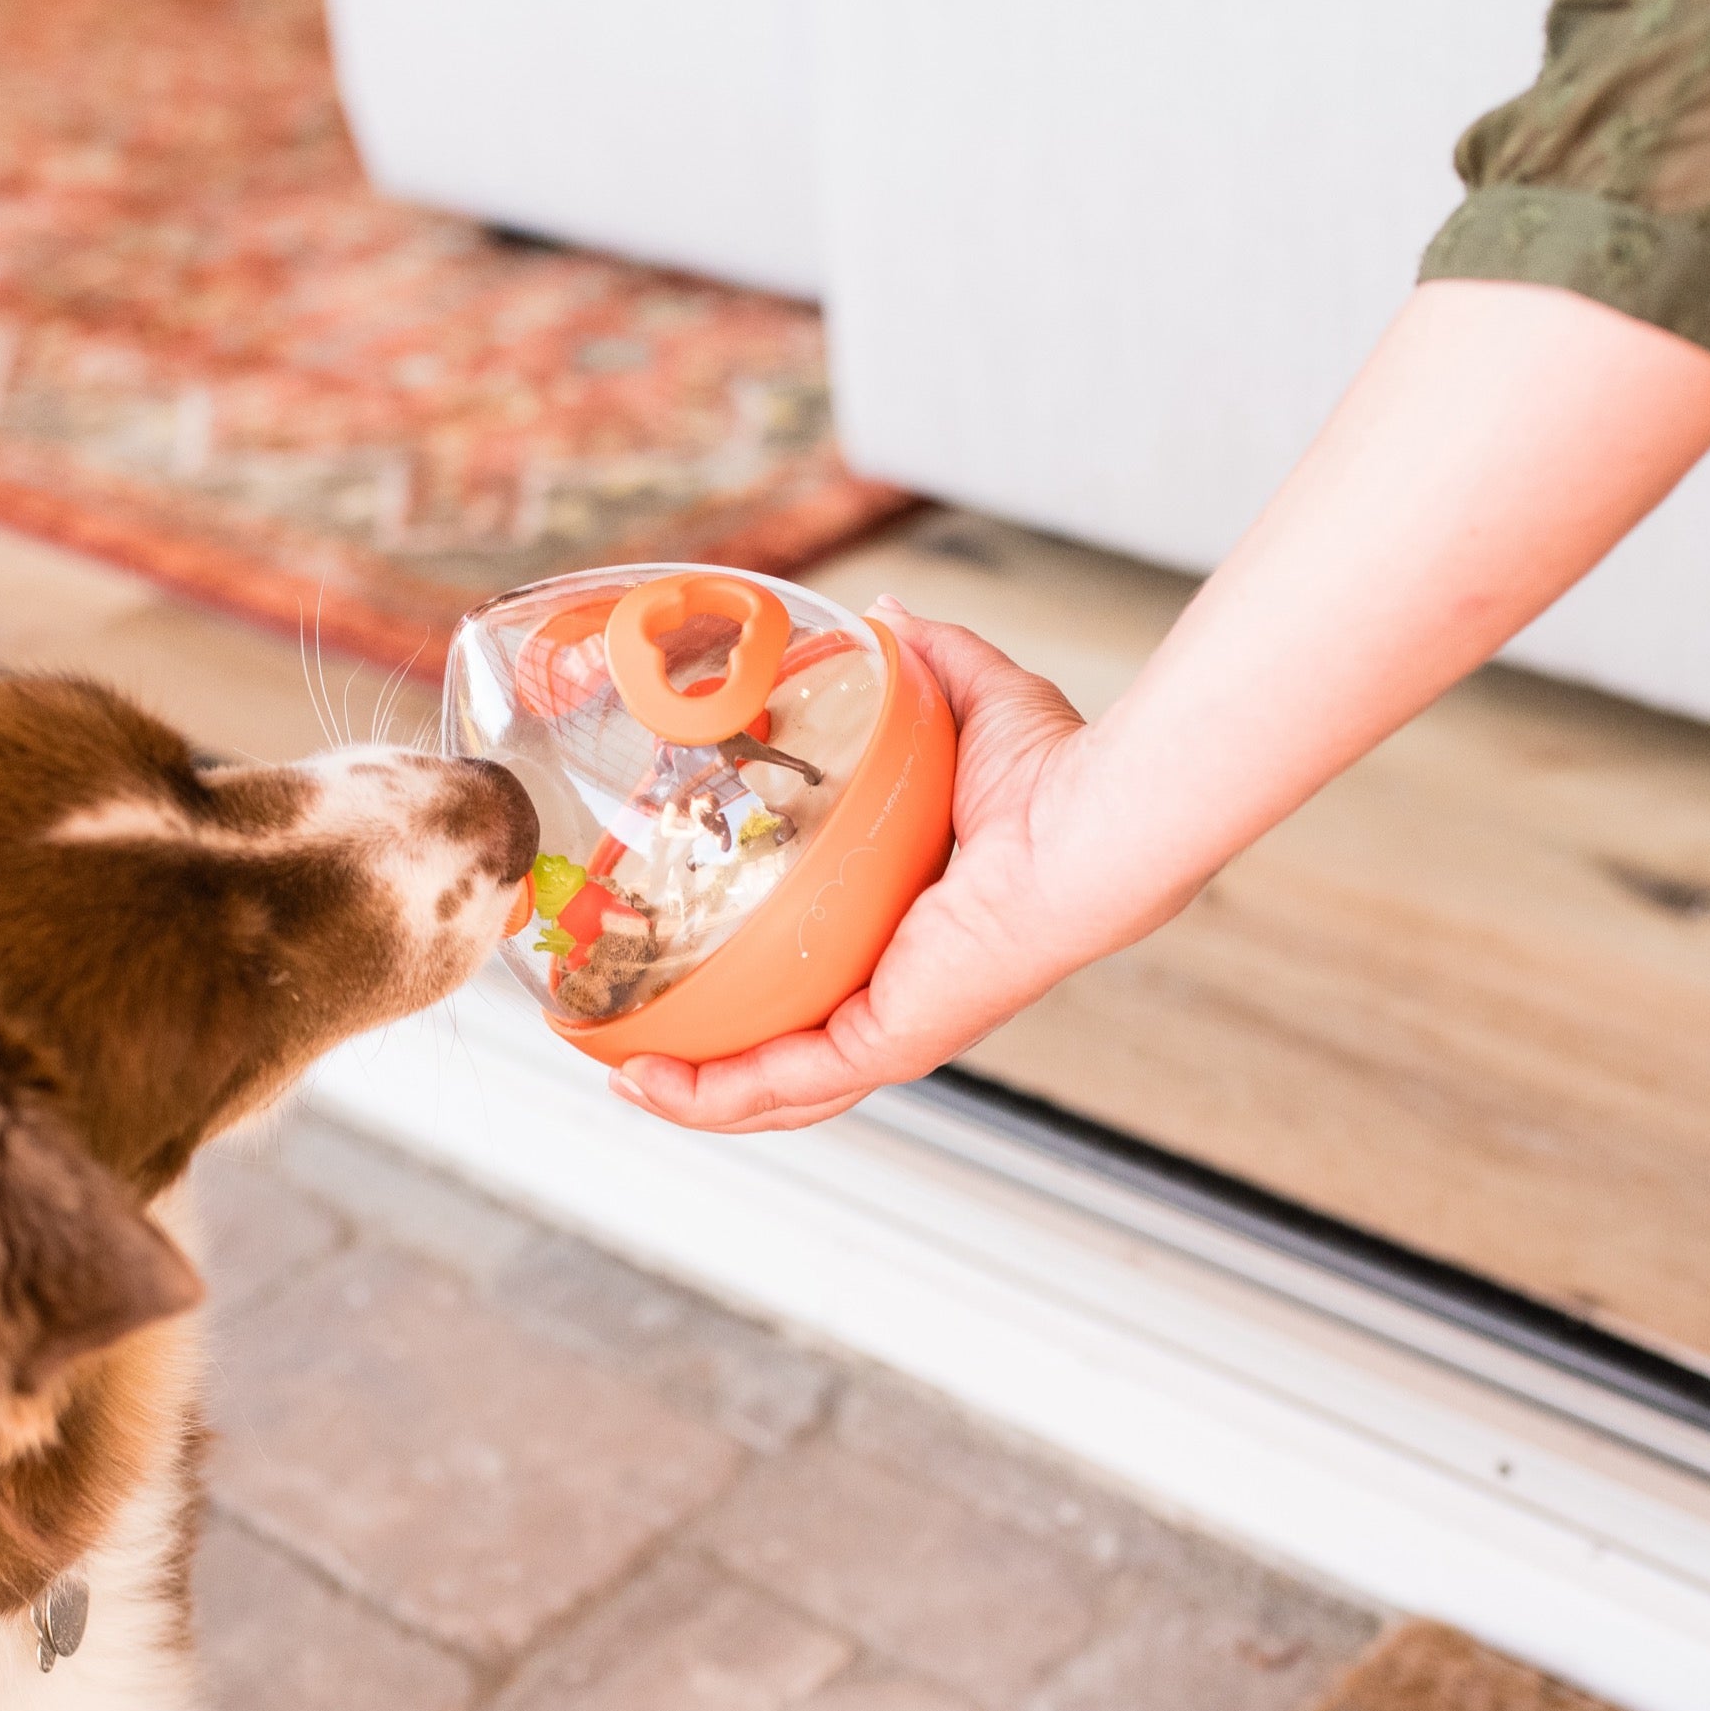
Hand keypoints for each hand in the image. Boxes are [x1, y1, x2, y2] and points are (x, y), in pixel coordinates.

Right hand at [609, 602, 1123, 1132]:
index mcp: (908, 939)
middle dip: (703, 1066)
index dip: (748, 991)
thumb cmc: (1057, 774)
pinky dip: (712, 1093)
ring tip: (620, 1077)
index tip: (677, 971)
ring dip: (691, 1095)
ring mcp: (894, 1030)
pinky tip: (648, 1081)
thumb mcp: (968, 703)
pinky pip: (786, 1084)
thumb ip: (923, 662)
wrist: (1089, 818)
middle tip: (628, 1046)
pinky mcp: (890, 1039)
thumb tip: (881, 616)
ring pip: (776, 1091)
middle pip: (785, 1059)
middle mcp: (899, 997)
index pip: (817, 987)